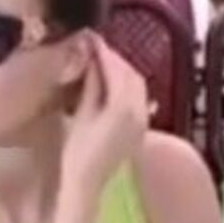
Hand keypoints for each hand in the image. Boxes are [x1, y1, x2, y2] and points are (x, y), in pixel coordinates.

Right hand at [61, 33, 147, 194]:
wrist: (89, 184)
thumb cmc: (78, 152)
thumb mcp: (82, 114)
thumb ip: (91, 84)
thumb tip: (91, 58)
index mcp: (122, 106)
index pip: (117, 69)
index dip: (104, 52)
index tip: (91, 38)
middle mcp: (139, 111)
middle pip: (132, 75)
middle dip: (116, 59)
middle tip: (97, 48)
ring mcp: (144, 120)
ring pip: (139, 85)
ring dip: (124, 71)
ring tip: (103, 62)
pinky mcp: (143, 128)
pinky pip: (141, 98)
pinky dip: (129, 85)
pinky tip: (115, 82)